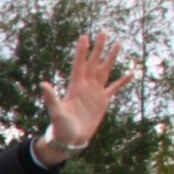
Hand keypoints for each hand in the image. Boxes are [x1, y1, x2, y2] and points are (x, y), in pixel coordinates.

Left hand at [37, 32, 133, 155]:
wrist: (70, 140)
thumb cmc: (61, 127)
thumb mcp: (56, 111)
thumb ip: (51, 97)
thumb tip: (42, 84)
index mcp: (75, 87)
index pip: (79, 64)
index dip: (82, 51)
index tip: (84, 36)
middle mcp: (85, 86)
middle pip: (93, 63)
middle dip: (98, 48)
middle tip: (103, 32)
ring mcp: (95, 93)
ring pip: (104, 71)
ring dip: (110, 58)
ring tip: (118, 44)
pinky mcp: (102, 101)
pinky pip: (114, 88)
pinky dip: (122, 81)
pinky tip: (130, 73)